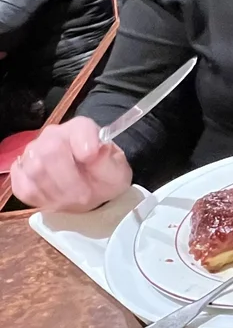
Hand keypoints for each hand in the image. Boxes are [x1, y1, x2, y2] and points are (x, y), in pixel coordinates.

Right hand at [9, 117, 132, 212]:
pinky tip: (53, 198)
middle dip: (69, 181)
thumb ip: (107, 163)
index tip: (90, 159)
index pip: (80, 128)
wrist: (90, 185)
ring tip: (71, 199)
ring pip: (34, 170)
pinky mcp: (21, 172)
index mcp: (82, 128)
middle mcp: (54, 135)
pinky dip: (38, 197)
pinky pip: (22, 185)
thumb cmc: (104, 176)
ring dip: (56, 192)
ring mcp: (33, 152)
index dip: (84, 143)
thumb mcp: (117, 173)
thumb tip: (94, 151)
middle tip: (83, 197)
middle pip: (50, 152)